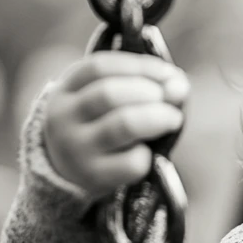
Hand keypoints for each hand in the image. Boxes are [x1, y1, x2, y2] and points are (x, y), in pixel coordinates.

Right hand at [44, 51, 188, 198]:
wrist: (68, 171)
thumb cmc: (100, 125)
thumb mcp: (107, 100)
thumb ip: (142, 85)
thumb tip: (178, 86)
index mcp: (66, 90)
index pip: (99, 68)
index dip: (140, 67)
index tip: (168, 73)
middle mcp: (64, 117)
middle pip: (109, 94)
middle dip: (150, 92)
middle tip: (173, 98)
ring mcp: (76, 148)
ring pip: (123, 125)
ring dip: (157, 118)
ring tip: (173, 118)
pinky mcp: (93, 176)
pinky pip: (131, 161)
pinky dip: (148, 154)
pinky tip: (149, 153)